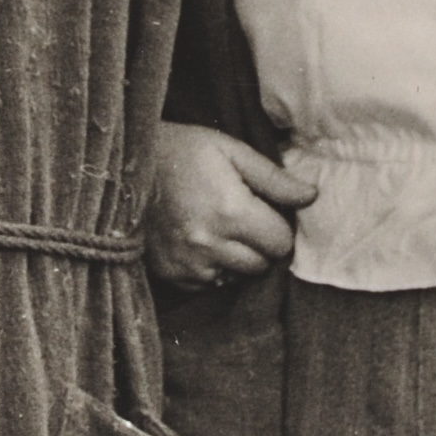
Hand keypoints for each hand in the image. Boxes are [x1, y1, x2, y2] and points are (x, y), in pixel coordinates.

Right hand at [146, 122, 312, 290]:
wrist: (124, 166)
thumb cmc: (183, 151)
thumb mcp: (231, 151)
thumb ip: (274, 179)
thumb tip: (311, 197)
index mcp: (230, 211)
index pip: (281, 243)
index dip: (279, 227)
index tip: (264, 211)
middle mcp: (209, 244)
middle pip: (261, 264)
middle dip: (260, 244)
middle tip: (242, 218)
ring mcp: (187, 263)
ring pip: (237, 277)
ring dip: (236, 258)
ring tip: (218, 227)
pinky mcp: (171, 274)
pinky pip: (209, 284)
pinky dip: (211, 267)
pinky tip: (198, 240)